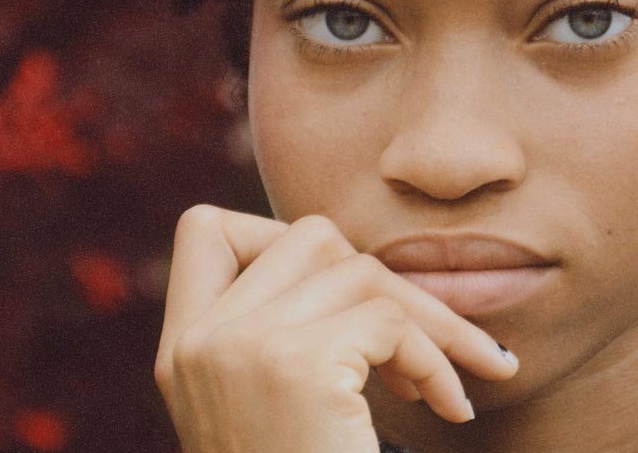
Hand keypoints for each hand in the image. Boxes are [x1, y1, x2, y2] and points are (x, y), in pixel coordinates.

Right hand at [153, 204, 518, 452]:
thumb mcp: (269, 407)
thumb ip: (282, 335)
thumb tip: (353, 262)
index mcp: (185, 350)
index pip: (207, 228)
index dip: (278, 235)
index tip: (339, 294)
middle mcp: (201, 342)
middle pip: (310, 238)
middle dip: (385, 283)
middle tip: (427, 340)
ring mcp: (241, 348)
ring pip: (362, 271)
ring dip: (429, 322)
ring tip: (450, 383)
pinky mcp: (297, 367)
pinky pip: (391, 319)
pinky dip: (439, 359)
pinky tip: (452, 406)